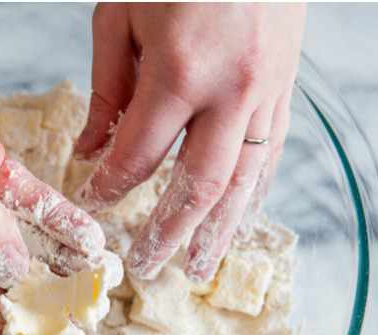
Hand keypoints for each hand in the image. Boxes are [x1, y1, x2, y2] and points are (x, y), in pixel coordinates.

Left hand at [74, 2, 304, 281]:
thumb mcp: (119, 17)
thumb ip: (107, 90)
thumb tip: (93, 150)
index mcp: (180, 74)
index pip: (137, 158)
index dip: (109, 188)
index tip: (91, 205)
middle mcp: (230, 92)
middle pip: (197, 185)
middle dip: (168, 232)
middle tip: (147, 268)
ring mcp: (266, 90)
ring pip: (243, 179)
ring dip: (219, 229)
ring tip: (197, 267)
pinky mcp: (286, 84)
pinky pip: (270, 151)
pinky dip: (251, 190)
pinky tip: (236, 218)